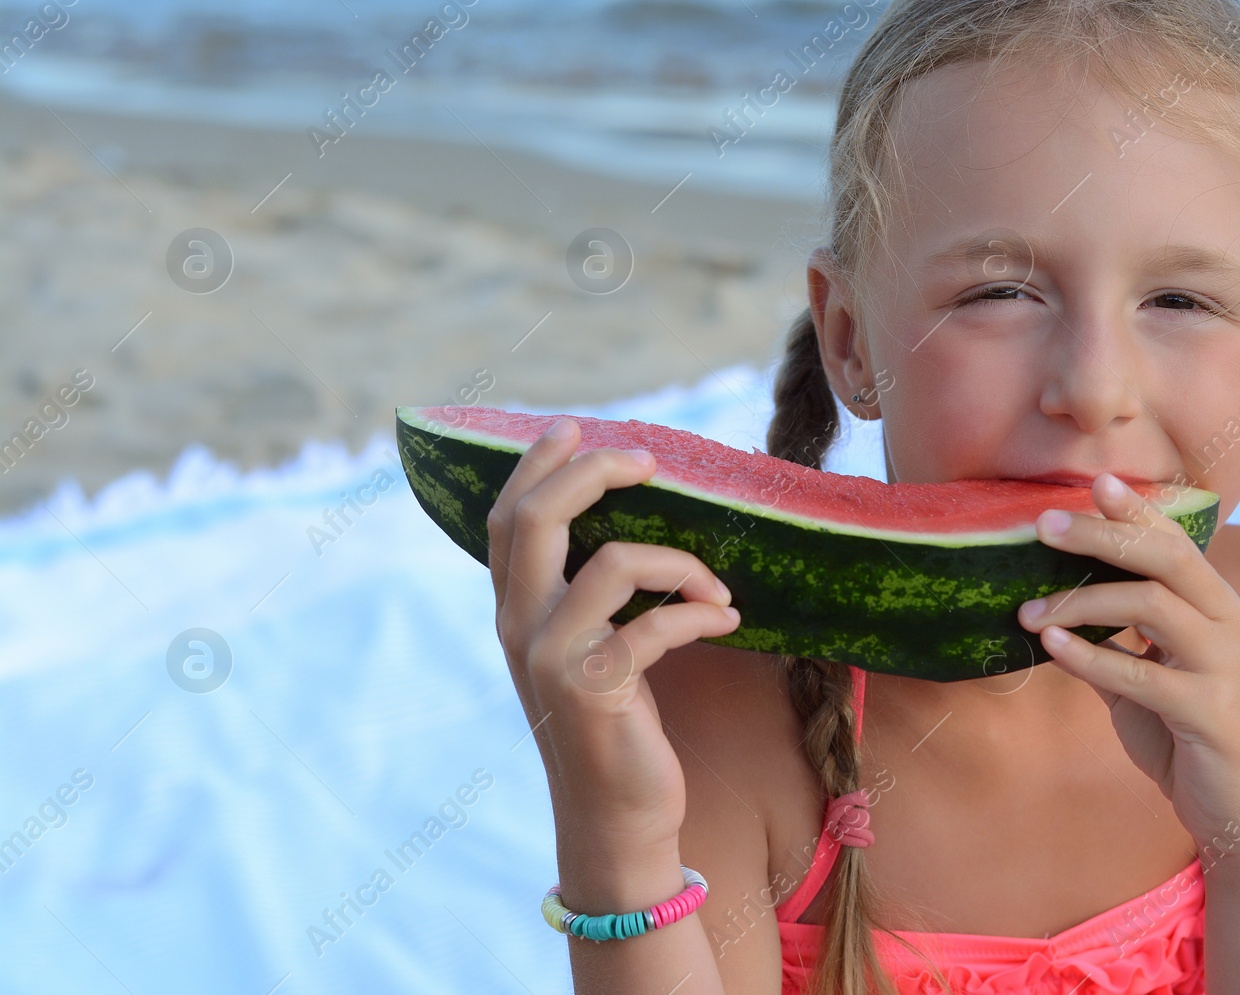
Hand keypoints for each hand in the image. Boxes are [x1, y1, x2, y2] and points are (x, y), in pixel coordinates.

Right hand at [486, 417, 741, 853]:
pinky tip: (727, 620)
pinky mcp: (596, 691)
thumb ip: (586, 595)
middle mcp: (519, 628)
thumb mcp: (587, 651)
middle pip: (534, 519)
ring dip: (681, 563)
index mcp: (515, 611)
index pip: (507, 518)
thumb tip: (625, 525)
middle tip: (650, 461)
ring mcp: (552, 659)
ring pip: (609, 564)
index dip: (536, 466)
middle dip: (593, 473)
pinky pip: (655, 625)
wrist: (615, 816)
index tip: (574, 428)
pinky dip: (700, 614)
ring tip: (717, 588)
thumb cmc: (615, 725)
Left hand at [1016, 473, 1239, 853]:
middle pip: (1167, 558)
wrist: (1236, 809)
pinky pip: (1143, 674)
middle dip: (1104, 534)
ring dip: (1082, 600)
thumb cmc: (1186, 735)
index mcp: (1216, 606)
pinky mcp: (1209, 713)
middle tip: (1044, 526)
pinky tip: (1052, 648)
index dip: (1138, 509)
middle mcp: (1228, 624)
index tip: (1095, 481)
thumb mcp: (1142, 678)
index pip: (1176, 541)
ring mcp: (1224, 666)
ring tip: (1027, 611)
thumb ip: (1110, 640)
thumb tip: (1048, 608)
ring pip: (1153, 605)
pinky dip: (1092, 657)